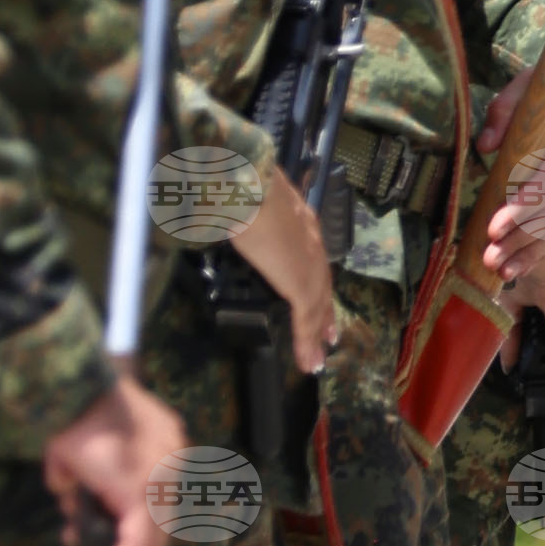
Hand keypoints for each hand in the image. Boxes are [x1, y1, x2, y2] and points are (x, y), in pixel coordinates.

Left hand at [44, 368, 186, 545]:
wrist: (90, 382)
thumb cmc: (72, 432)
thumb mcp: (62, 477)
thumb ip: (73, 505)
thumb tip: (75, 516)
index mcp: (140, 494)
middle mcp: (167, 479)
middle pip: (161, 532)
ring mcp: (176, 457)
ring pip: (170, 505)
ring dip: (147, 519)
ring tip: (120, 518)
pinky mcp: (177, 437)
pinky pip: (171, 476)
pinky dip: (155, 490)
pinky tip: (131, 484)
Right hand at [225, 162, 339, 381]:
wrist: (246, 183)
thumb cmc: (236, 186)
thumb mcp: (241, 201)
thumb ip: (237, 212)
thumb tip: (215, 212)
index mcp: (301, 223)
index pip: (313, 260)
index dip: (317, 283)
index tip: (320, 301)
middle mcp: (311, 242)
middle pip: (322, 286)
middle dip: (324, 314)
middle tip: (328, 338)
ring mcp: (309, 263)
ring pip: (317, 307)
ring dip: (316, 335)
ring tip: (316, 360)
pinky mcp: (300, 282)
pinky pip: (305, 319)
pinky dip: (306, 342)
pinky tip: (306, 361)